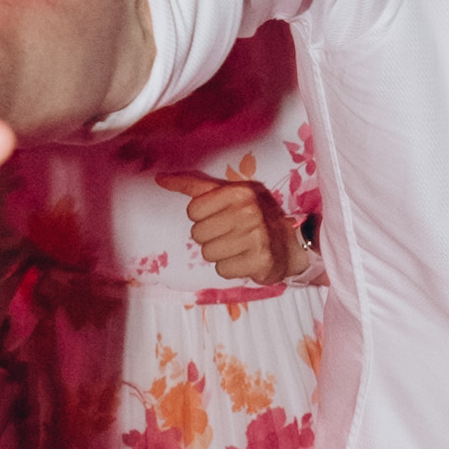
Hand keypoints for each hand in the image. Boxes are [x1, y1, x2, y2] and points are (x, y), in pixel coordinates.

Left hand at [179, 175, 303, 289]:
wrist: (288, 244)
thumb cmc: (251, 217)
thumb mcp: (227, 194)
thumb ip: (194, 186)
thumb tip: (160, 179)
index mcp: (240, 192)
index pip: (193, 210)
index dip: (202, 217)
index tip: (221, 217)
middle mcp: (249, 212)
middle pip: (198, 234)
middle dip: (210, 237)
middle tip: (231, 234)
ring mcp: (256, 237)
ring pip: (208, 253)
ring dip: (219, 254)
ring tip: (237, 247)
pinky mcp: (260, 261)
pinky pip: (222, 270)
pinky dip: (230, 268)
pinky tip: (244, 259)